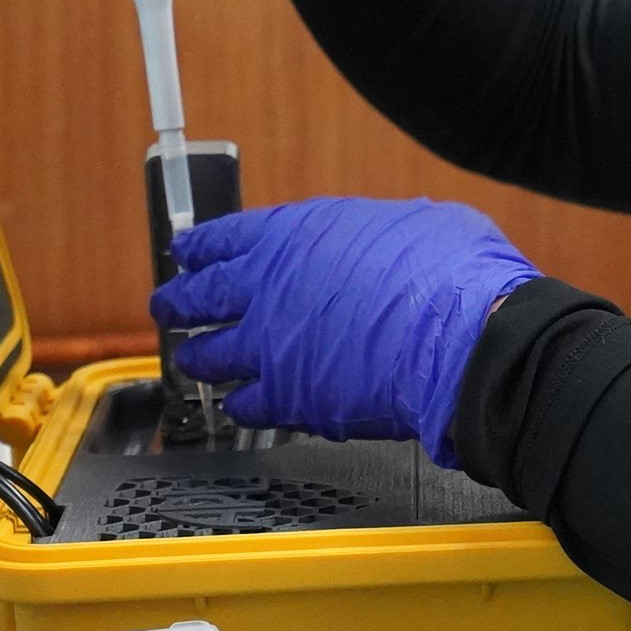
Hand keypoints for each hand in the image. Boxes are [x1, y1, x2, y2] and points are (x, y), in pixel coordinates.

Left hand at [152, 198, 540, 468]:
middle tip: (167, 307)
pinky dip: (241, 406)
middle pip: (200, 296)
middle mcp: (268, 288)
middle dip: (178, 303)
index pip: (223, 238)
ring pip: (211, 356)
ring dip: (199, 359)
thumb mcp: (418, 222)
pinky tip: (241, 408)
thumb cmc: (452, 277)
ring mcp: (271, 347)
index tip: (186, 254)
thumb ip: (377, 236)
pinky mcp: (288, 400)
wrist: (464, 341)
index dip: (200, 249)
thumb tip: (388, 244)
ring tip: (192, 362)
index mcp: (295, 235)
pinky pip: (246, 405)